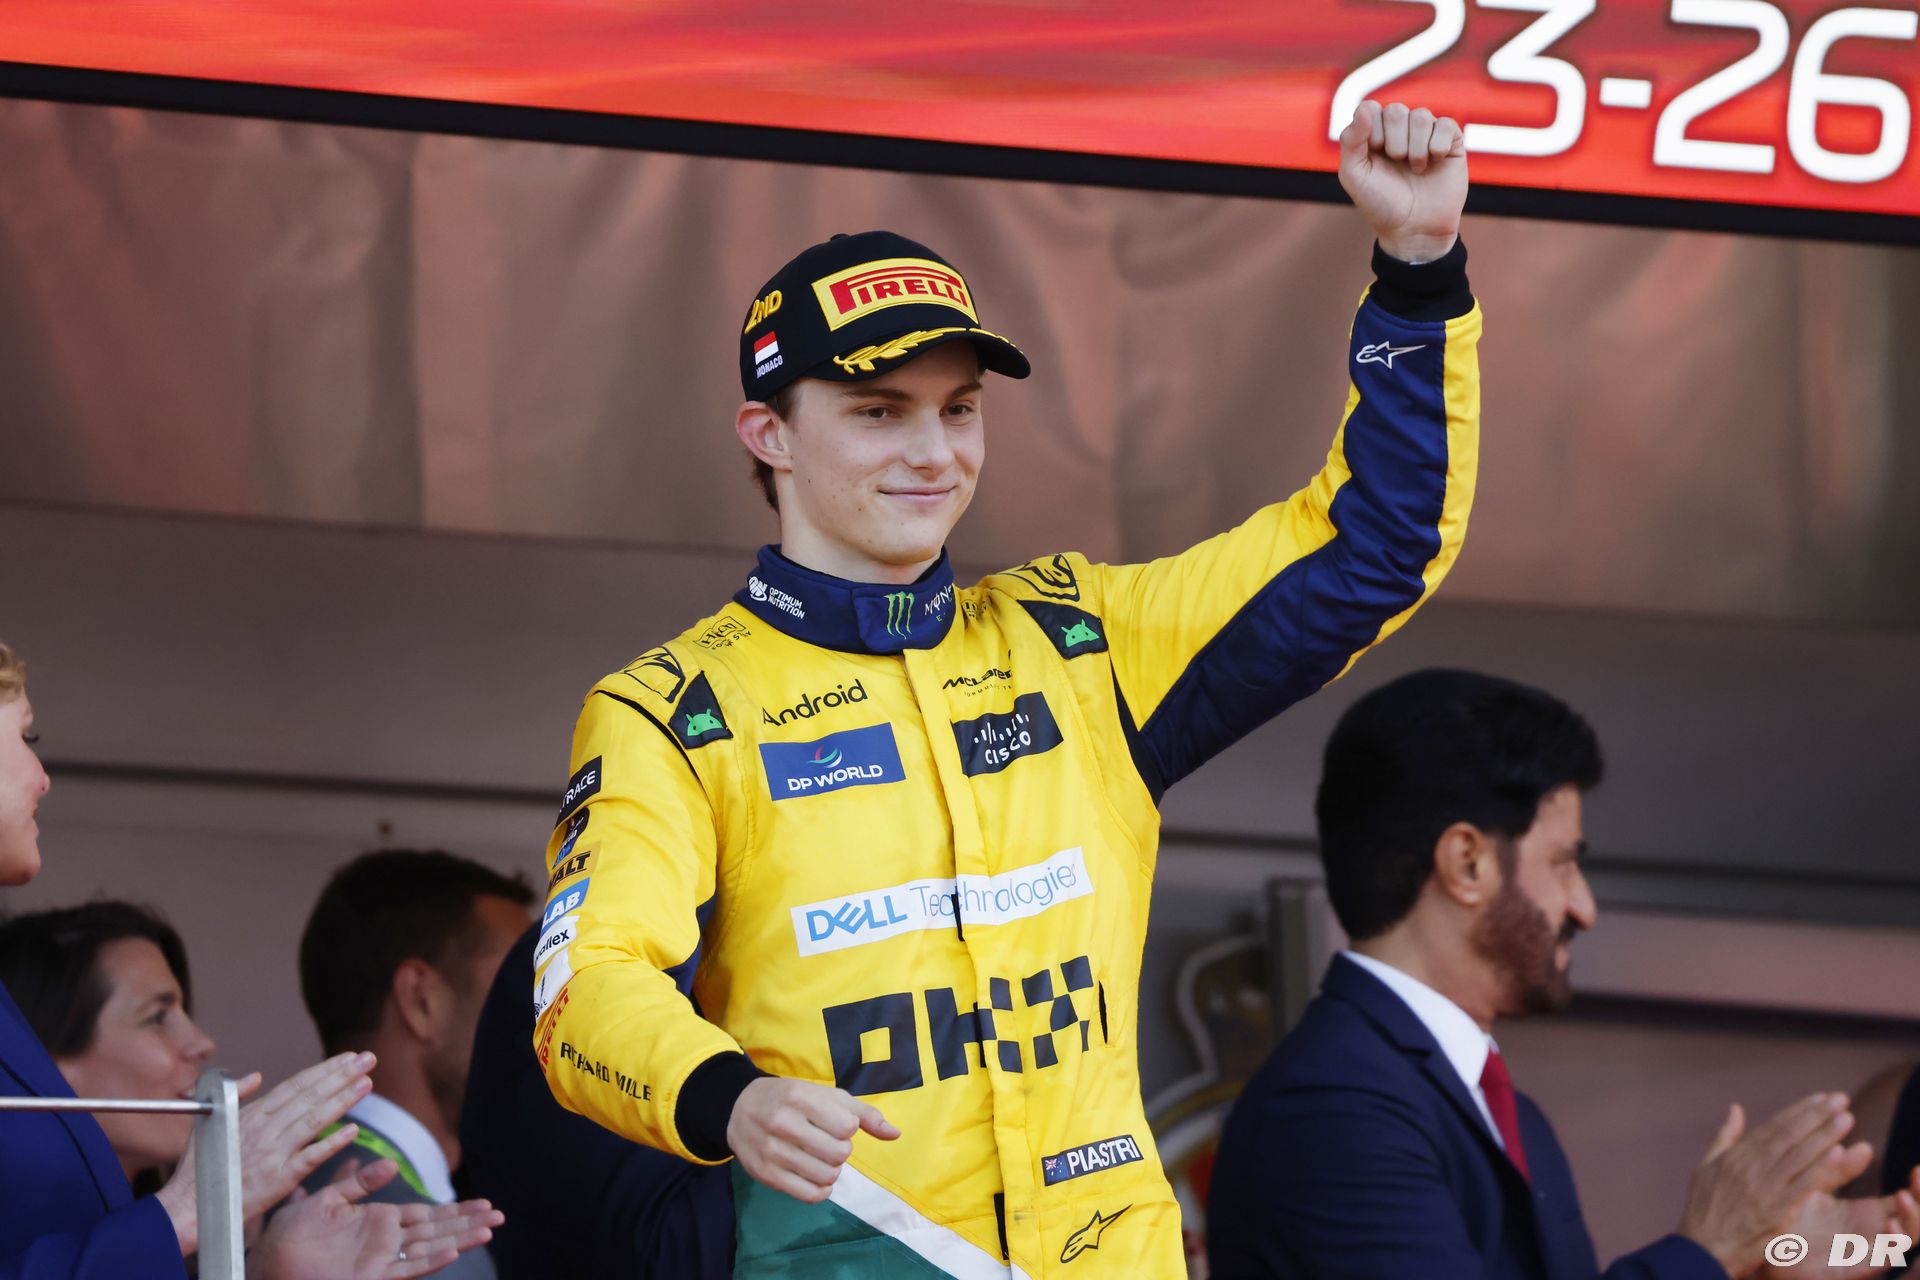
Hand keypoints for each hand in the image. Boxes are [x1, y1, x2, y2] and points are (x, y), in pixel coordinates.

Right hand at [159, 1050, 376, 1251]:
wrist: (188, 1209)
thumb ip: (238, 1098)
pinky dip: (332, 1143)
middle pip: (309, 1096)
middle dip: (341, 1075)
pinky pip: (311, 1157)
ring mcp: (273, 1154)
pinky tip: (354, 1130)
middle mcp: (264, 1130)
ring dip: (343, 1100)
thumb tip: (256, 1076)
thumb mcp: (213, 1124)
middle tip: (368, 1059)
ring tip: (367, 1083)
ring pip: (314, 1120)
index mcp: (251, 1115)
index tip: (348, 1058)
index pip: (295, 1086)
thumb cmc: (199, 1169)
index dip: (324, 1070)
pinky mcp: (279, 1180)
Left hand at [254, 1159, 502, 1279]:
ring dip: (460, 1239)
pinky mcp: (369, 1277)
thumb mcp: (323, 1200)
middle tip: (500, 1215)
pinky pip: (406, 1269)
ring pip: (429, 1248)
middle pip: (436, 1231)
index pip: (425, 1215)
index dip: (455, 1210)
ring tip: (489, 1229)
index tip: (483, 1202)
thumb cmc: (287, 1238)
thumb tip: (391, 1164)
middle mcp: (384, 1242)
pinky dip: (431, 1261)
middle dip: (467, 1223)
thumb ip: (357, 1183)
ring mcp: (379, 1262)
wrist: (264, 1265)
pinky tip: (453, 1251)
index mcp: (377, 1222)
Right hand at [726, 1077, 899, 1202]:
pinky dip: (821, 1189)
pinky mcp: (766, 1175)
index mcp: (801, 1098)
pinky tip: (814, 1175)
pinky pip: (810, 1195)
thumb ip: (863, 1113)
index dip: (847, 1128)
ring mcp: (773, 1151)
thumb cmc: (793, 1099)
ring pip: (827, 1176)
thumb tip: (895, 1134)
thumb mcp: (826, 1096)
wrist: (740, 1108)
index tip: (833, 1123)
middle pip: (840, 1154)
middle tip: (825, 1142)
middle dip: (840, 1150)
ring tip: (818, 1157)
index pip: (848, 1127)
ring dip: (831, 1170)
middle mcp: (784, 1124)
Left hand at [1337, 100, 1466, 263]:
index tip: (1374, 155)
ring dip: (1416, 148)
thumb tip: (1365, 109)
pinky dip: (1437, 146)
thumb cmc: (1380, 204)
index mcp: (1374, 134)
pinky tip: (1434, 162)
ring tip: (1416, 169)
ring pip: (1422, 116)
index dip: (1372, 131)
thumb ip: (1351, 141)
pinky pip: (1446, 125)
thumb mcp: (1354, 176)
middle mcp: (1400, 130)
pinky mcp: (1450, 141)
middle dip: (1394, 142)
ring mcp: (1426, 134)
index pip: (1370, 108)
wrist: (1413, 229)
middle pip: (1396, 111)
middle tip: (1397, 164)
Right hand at [1680, 1093, 1865, 1275]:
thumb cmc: (1705, 1209)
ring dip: (1825, 1136)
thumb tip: (1736, 1108)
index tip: (1821, 1098)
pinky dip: (1820, 1168)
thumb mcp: (1706, 1167)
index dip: (1799, 1111)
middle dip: (1817, 1116)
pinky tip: (1837, 1153)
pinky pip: (1802, 1186)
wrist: (1703, 1248)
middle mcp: (1751, 1167)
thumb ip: (1725, 1136)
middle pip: (1790, 1136)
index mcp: (1736, 1156)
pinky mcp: (1776, 1211)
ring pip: (1799, 1156)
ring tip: (1846, 1119)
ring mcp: (1764, 1189)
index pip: (1773, 1126)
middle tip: (1840, 1099)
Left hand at [1759, 1164, 1919, 1278]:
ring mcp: (1865, 1251)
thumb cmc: (1792, 1214)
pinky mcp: (1851, 1268)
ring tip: (1902, 1195)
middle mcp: (1873, 1234)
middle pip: (1915, 1221)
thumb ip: (1839, 1168)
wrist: (1763, 1243)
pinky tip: (1891, 1225)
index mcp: (1869, 1214)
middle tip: (1917, 1175)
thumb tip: (1865, 1146)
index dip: (1918, 1187)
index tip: (1918, 1168)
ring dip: (1912, 1220)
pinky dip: (1892, 1245)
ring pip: (1905, 1241)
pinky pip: (1881, 1261)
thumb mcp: (1816, 1185)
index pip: (1907, 1202)